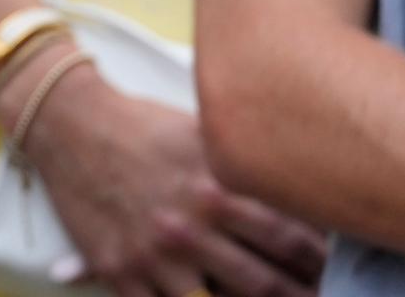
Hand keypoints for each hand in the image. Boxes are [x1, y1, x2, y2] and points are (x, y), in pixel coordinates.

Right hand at [21, 61, 325, 296]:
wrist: (68, 125)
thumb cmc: (141, 125)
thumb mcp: (201, 134)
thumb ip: (244, 165)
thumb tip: (296, 184)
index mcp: (216, 189)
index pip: (289, 238)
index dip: (320, 262)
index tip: (336, 270)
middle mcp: (190, 227)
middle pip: (264, 282)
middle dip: (299, 295)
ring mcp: (155, 256)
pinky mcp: (121, 272)